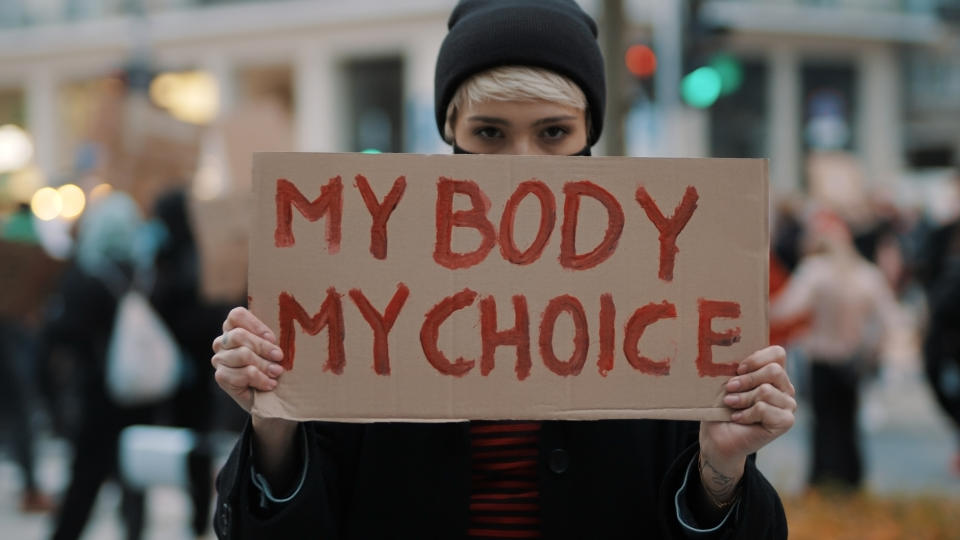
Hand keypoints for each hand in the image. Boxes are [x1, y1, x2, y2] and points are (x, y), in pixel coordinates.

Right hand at [212, 307, 298, 485]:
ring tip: (277, 373)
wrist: (272, 401)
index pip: (236, 315)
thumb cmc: (276, 368)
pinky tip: (269, 384)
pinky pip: (241, 374)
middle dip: (264, 347)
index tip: (273, 338)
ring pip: (242, 355)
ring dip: (264, 365)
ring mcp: (220, 359)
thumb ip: (274, 337)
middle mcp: (223, 342)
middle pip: (240, 335)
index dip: (255, 324)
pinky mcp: (221, 377)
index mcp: (235, 328)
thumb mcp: (276, 349)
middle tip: (280, 357)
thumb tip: (295, 322)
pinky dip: (259, 379)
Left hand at [698, 345, 795, 501]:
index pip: (777, 353)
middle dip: (747, 379)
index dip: (757, 358)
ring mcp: (788, 405)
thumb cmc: (722, 408)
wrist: (718, 437)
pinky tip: (738, 418)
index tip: (738, 368)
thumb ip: (738, 370)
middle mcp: (785, 388)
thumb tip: (734, 359)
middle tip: (729, 387)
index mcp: (774, 375)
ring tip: (731, 404)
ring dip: (743, 398)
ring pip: (766, 390)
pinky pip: (764, 408)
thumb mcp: (728, 383)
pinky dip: (746, 413)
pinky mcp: (785, 422)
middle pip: (774, 370)